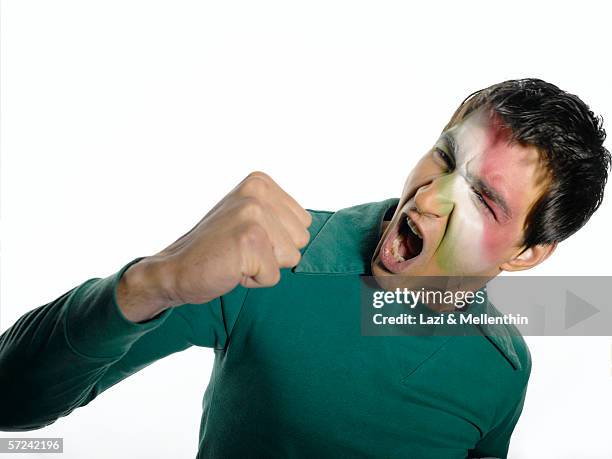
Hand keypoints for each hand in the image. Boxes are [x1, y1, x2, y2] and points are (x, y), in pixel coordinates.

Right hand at [117, 172, 311, 320]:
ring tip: (236, 258)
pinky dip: (253, 281)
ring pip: (291, 258)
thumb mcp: (251, 219)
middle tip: (240, 251)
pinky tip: (230, 268)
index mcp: (261, 182)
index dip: (277, 241)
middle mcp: (257, 192)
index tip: (247, 239)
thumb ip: (282, 218)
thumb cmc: (217, 249)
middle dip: (274, 254)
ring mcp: (253, 215)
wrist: (174, 270)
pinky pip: (273, 276)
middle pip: (301, 240)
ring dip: (264, 267)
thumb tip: (320, 229)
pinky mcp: (249, 242)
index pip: (303, 224)